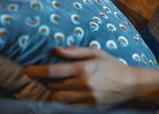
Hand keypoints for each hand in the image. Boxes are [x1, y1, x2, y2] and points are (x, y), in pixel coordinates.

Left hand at [23, 46, 137, 107]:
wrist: (132, 84)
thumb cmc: (114, 66)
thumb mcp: (97, 53)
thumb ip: (76, 51)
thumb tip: (57, 50)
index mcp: (84, 68)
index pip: (53, 71)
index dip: (36, 71)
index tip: (26, 70)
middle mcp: (84, 84)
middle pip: (54, 86)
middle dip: (49, 81)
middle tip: (52, 77)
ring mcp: (88, 98)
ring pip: (59, 98)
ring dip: (56, 92)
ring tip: (61, 86)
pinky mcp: (91, 108)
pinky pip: (70, 108)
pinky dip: (66, 102)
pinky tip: (69, 96)